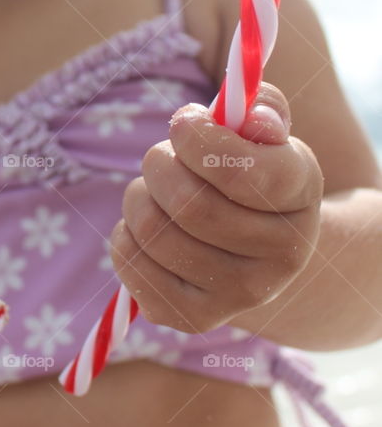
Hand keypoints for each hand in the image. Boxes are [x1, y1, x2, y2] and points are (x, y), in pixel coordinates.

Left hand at [108, 82, 323, 332]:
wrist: (259, 252)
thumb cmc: (252, 174)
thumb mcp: (267, 135)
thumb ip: (261, 108)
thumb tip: (252, 118)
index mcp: (300, 198)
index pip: (243, 173)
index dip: (198, 140)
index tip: (182, 124)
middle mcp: (281, 257)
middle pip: (189, 204)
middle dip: (158, 165)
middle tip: (160, 156)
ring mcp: (238, 296)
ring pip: (153, 232)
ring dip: (138, 197)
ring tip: (155, 192)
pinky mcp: (191, 318)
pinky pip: (131, 262)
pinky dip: (125, 234)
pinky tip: (151, 228)